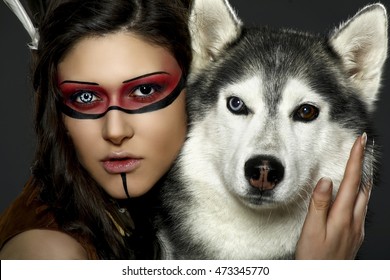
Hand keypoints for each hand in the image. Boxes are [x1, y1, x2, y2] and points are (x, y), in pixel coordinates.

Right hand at [295, 133, 370, 258]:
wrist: (323, 279)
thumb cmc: (314, 258)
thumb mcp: (311, 231)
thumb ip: (319, 204)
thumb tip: (326, 181)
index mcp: (342, 216)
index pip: (351, 180)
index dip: (356, 159)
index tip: (360, 141)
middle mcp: (354, 220)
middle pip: (362, 186)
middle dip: (362, 164)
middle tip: (361, 147)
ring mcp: (357, 228)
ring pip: (365, 197)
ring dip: (363, 178)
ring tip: (360, 164)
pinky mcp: (355, 235)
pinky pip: (362, 208)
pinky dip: (360, 193)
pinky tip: (356, 194)